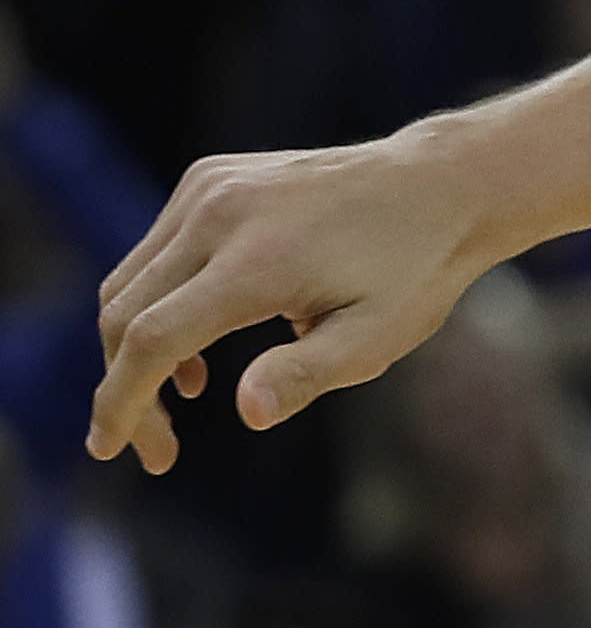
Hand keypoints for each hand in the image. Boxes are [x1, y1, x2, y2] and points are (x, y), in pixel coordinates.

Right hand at [88, 133, 500, 472]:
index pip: (150, 339)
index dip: (121, 401)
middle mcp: (218, 214)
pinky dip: (157, 297)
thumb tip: (247, 411)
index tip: (108, 450)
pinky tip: (200, 338)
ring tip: (187, 394)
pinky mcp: (212, 176)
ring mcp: (210, 188)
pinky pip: (157, 248)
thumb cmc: (416, 270)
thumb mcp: (377, 337)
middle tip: (160, 447)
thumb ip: (306, 375)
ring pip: (130, 279)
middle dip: (123, 386)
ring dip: (136, 343)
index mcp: (256, 260)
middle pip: (123, 312)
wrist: (444, 185)